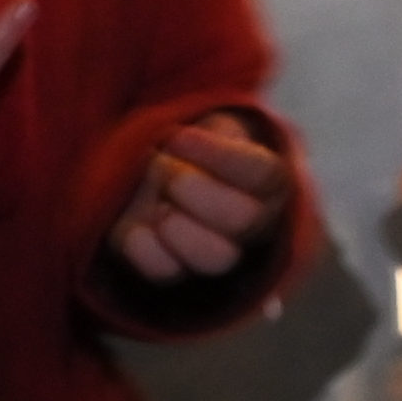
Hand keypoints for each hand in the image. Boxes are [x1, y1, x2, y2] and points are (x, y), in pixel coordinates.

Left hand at [113, 109, 294, 286]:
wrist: (156, 173)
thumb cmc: (191, 148)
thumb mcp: (207, 129)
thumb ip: (211, 134)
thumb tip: (180, 143)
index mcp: (267, 184)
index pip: (262, 174)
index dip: (220, 156)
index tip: (180, 137)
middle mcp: (250, 224)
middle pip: (243, 219)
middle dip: (196, 189)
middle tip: (162, 166)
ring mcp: (213, 251)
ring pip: (216, 257)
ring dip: (179, 227)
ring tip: (157, 201)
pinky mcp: (173, 268)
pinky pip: (166, 271)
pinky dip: (144, 247)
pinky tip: (135, 226)